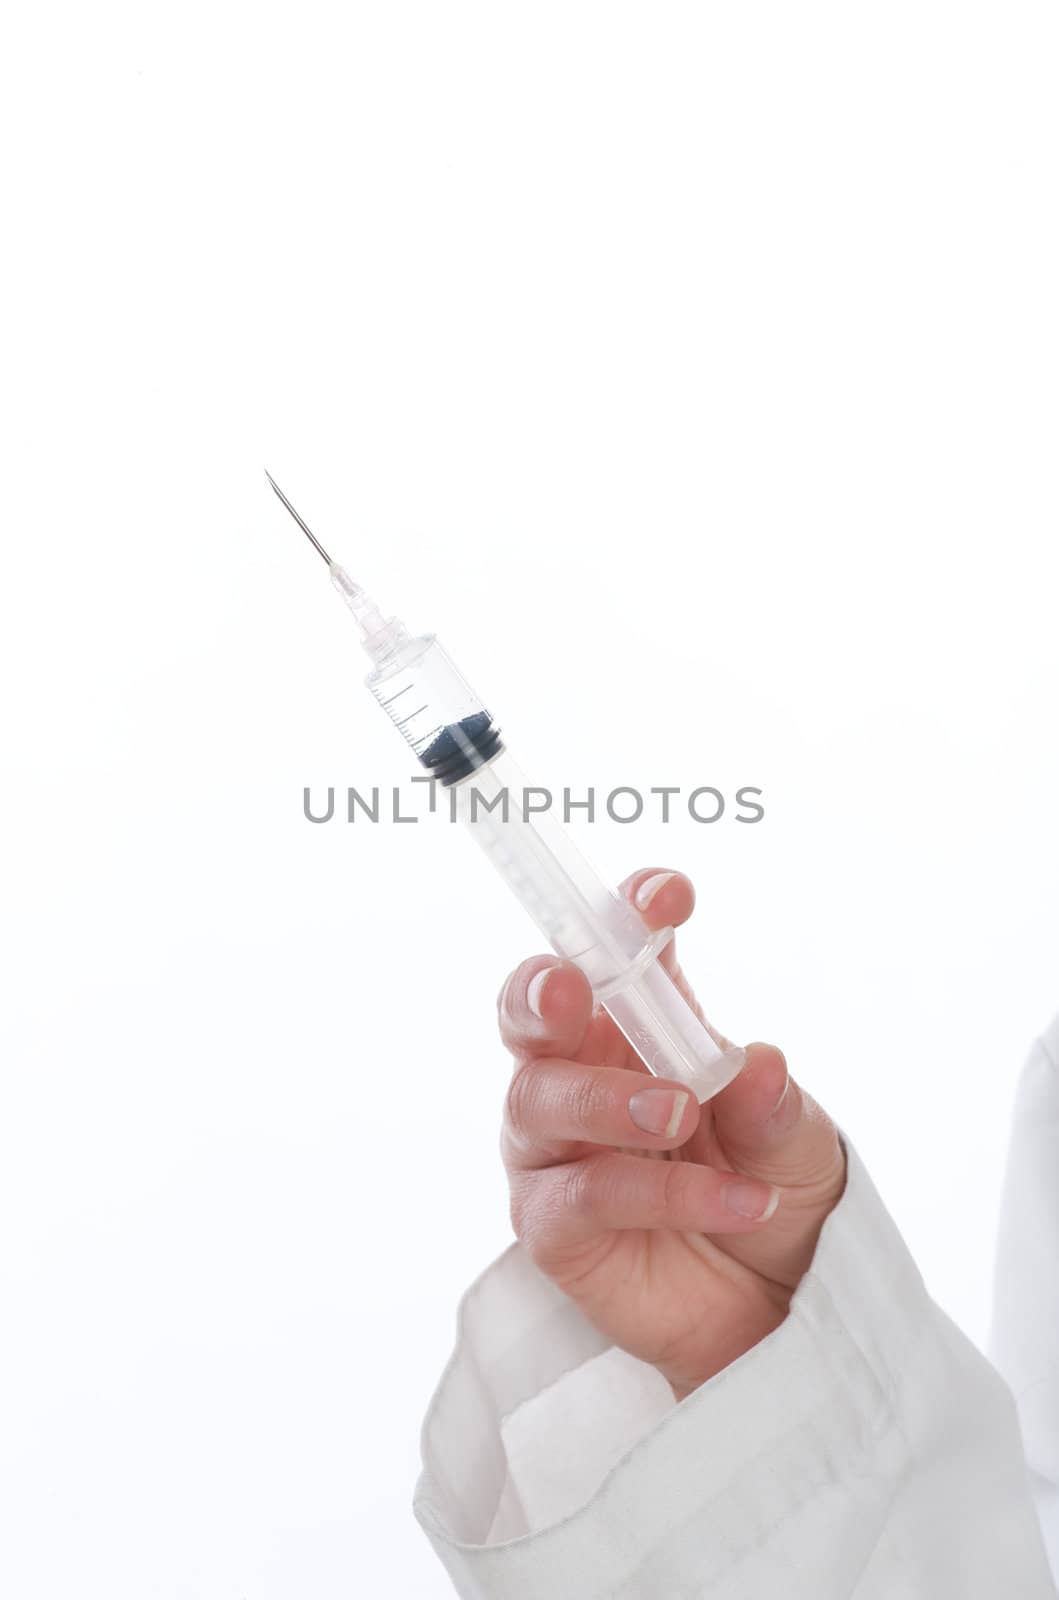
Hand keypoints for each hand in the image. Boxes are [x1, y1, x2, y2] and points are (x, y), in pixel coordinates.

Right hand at [498, 868, 846, 1398]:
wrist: (777, 1312)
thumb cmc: (776, 1195)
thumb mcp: (799, 1144)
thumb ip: (772, 1104)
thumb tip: (755, 1061)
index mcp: (639, 1027)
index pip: (614, 951)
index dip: (627, 914)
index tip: (667, 895)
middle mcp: (582, 1072)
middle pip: (529, 1010)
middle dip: (541, 988)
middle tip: (575, 989)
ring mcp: (558, 1149)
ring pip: (539, 1098)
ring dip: (609, 1098)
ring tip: (681, 1113)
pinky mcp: (553, 1225)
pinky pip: (584, 1194)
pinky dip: (660, 1190)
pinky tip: (735, 1200)